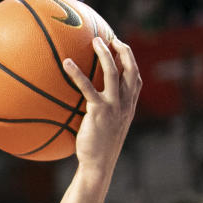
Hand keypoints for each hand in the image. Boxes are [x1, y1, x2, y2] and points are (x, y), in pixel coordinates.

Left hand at [64, 37, 140, 175]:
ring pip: (113, 72)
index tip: (121, 47)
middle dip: (122, 50)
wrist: (99, 164)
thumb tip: (84, 104)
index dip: (130, 61)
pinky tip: (66, 63)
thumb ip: (102, 113)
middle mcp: (126, 103)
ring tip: (95, 40)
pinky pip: (87, 87)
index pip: (136, 78)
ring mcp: (114, 106)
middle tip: (110, 38)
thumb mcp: (105, 128)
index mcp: (129, 106)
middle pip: (130, 69)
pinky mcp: (99, 110)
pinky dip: (77, 73)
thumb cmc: (97, 148)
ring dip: (105, 53)